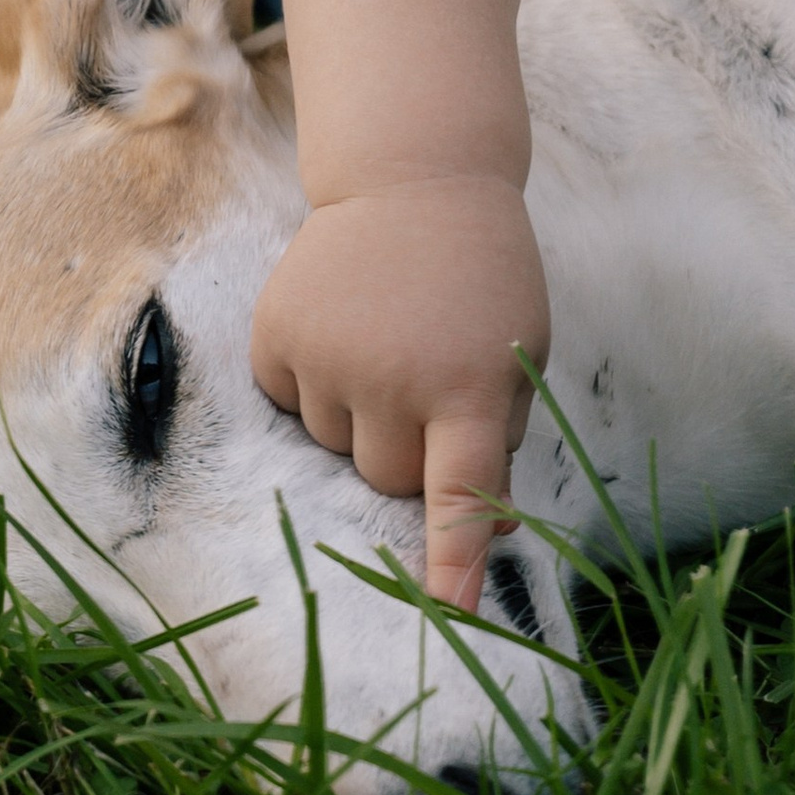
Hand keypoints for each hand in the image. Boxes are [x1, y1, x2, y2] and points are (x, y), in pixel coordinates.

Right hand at [251, 175, 549, 608]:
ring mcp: (328, 355)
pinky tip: (343, 323)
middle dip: (410, 448)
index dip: (454, 561)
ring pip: (336, 445)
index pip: (461, 493)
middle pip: (389, 480)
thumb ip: (500, 443)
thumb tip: (483, 536)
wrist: (414, 177)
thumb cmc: (482, 276)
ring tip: (386, 334)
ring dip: (361, 412)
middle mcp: (394, 376)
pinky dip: (312, 379)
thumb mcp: (518, 353)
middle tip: (429, 372)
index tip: (451, 618)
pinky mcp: (276, 335)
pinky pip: (289, 403)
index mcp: (469, 384)